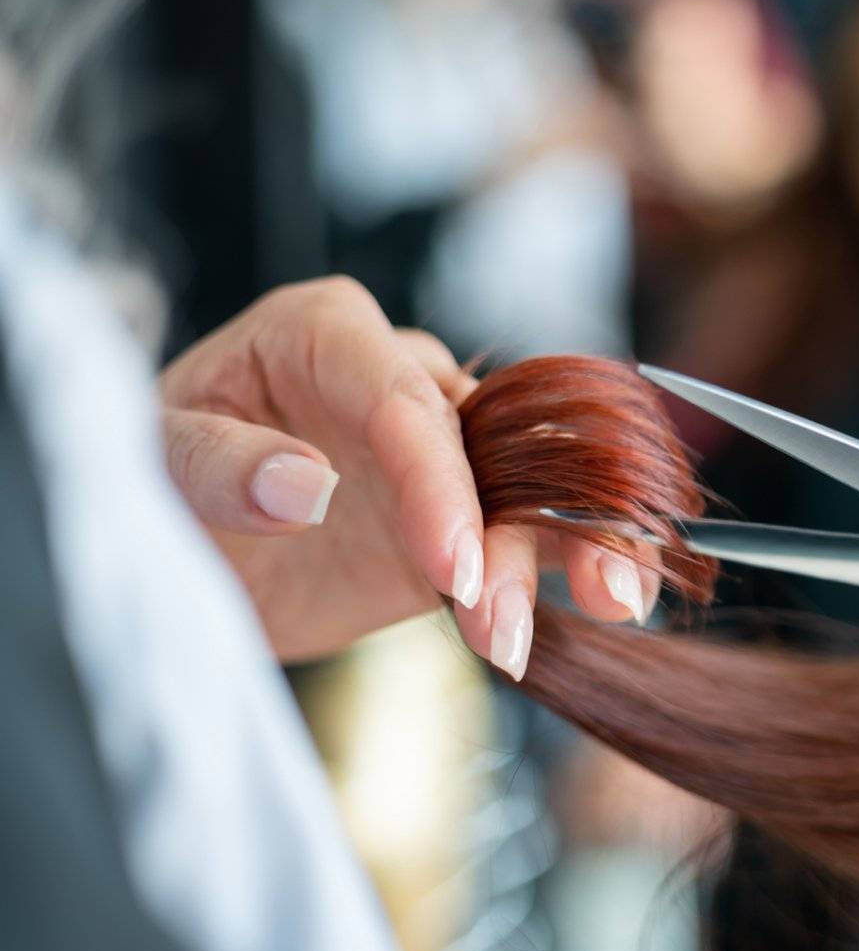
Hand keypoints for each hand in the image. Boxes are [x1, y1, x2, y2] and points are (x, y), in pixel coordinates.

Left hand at [158, 277, 656, 670]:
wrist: (172, 550)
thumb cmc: (144, 478)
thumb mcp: (149, 460)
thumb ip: (216, 464)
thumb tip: (304, 483)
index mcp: (324, 333)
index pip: (401, 396)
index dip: (436, 478)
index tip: (447, 563)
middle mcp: (400, 379)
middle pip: (488, 438)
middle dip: (513, 524)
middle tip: (500, 617)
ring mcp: (442, 450)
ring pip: (534, 482)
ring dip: (576, 542)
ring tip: (613, 602)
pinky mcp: (466, 517)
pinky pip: (539, 531)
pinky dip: (581, 562)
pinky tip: (621, 597)